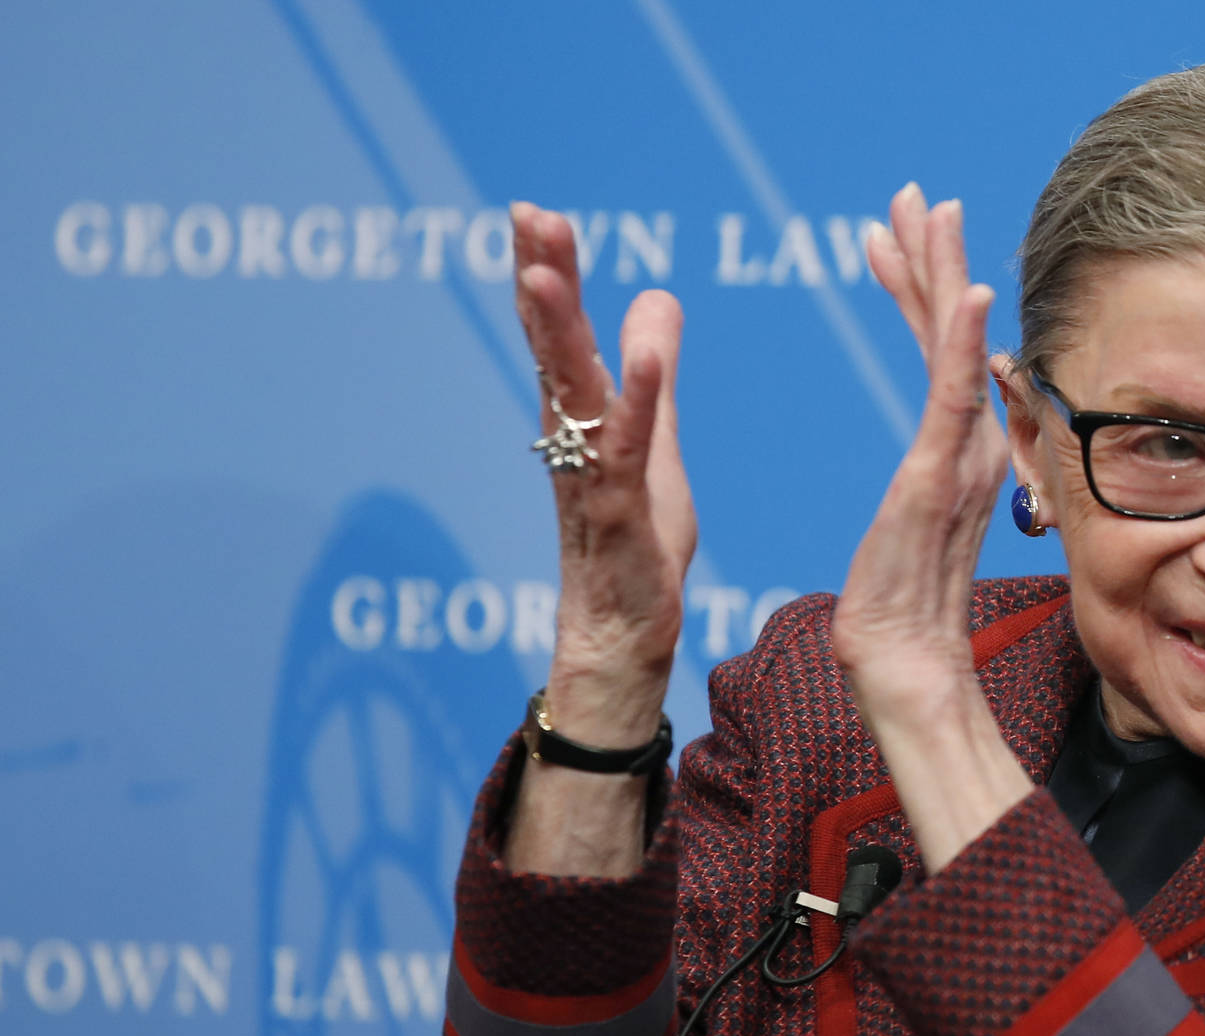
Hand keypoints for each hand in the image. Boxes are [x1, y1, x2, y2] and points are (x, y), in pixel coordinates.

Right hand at [512, 202, 692, 745]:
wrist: (624, 635)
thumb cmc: (636, 542)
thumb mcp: (656, 442)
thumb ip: (653, 374)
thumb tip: (658, 295)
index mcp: (582, 418)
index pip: (559, 334)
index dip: (547, 274)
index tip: (535, 213)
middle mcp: (573, 441)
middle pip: (553, 350)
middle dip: (541, 281)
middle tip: (527, 215)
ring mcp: (590, 477)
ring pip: (572, 395)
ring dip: (559, 333)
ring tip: (544, 273)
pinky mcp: (619, 516)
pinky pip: (626, 454)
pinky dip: (638, 405)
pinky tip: (648, 361)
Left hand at [834, 191, 1032, 871]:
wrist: (902, 671)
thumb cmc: (896, 618)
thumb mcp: (903, 536)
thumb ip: (922, 495)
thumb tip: (929, 477)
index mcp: (957, 455)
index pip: (936, 355)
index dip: (919, 290)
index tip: (895, 234)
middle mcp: (971, 447)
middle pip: (949, 335)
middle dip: (932, 257)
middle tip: (913, 193)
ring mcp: (961, 460)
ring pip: (953, 347)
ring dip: (941, 272)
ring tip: (926, 208)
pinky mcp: (941, 479)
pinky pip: (955, 397)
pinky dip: (961, 343)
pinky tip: (965, 290)